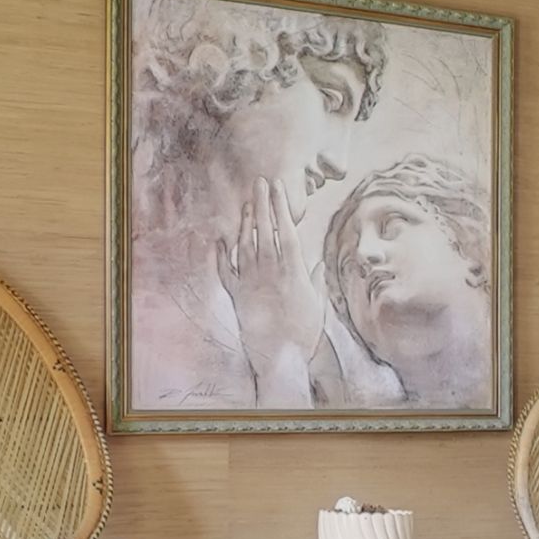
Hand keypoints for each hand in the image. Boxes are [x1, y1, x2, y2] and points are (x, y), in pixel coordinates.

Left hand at [218, 178, 324, 402]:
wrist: (278, 356)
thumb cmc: (303, 332)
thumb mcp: (317, 304)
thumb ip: (314, 280)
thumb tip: (315, 262)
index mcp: (293, 270)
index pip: (287, 230)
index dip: (281, 206)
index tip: (278, 187)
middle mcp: (270, 270)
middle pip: (265, 229)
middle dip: (262, 203)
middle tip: (259, 182)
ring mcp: (251, 280)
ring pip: (246, 243)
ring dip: (246, 222)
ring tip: (247, 204)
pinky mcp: (237, 294)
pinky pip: (226, 269)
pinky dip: (222, 254)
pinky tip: (221, 240)